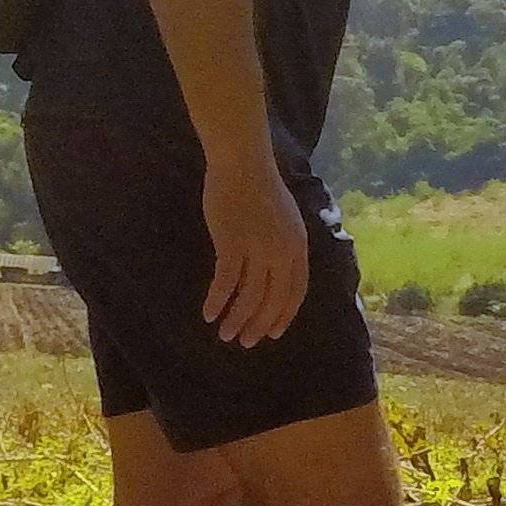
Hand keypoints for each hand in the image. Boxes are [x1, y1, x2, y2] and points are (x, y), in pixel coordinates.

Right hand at [200, 149, 309, 347]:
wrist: (242, 163)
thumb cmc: (260, 188)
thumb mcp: (285, 221)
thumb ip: (285, 248)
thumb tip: (276, 276)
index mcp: (298, 247)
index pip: (295, 293)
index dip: (283, 316)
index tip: (271, 334)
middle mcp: (282, 252)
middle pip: (272, 300)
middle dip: (258, 325)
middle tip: (244, 342)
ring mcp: (258, 249)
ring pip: (248, 297)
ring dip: (236, 319)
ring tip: (224, 333)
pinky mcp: (232, 244)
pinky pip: (225, 283)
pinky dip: (216, 301)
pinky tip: (207, 314)